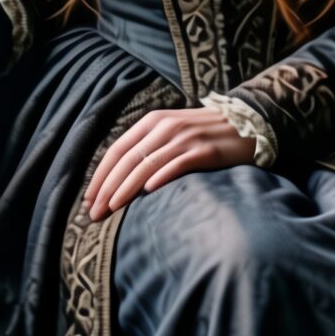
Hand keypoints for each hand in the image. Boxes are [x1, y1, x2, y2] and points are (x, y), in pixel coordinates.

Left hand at [83, 106, 256, 222]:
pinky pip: (178, 164)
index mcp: (152, 122)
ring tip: (111, 210)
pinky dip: (161, 177)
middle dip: (107, 188)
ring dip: (125, 189)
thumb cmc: (203, 134)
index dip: (99, 176)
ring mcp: (185, 137)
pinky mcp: (204, 150)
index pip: (116, 150)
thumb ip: (147, 149)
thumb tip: (117, 179)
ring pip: (147, 164)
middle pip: (127, 160)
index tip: (87, 200)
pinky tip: (148, 192)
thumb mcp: (171, 133)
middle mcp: (164, 126)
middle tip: (93, 214)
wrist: (247, 124)